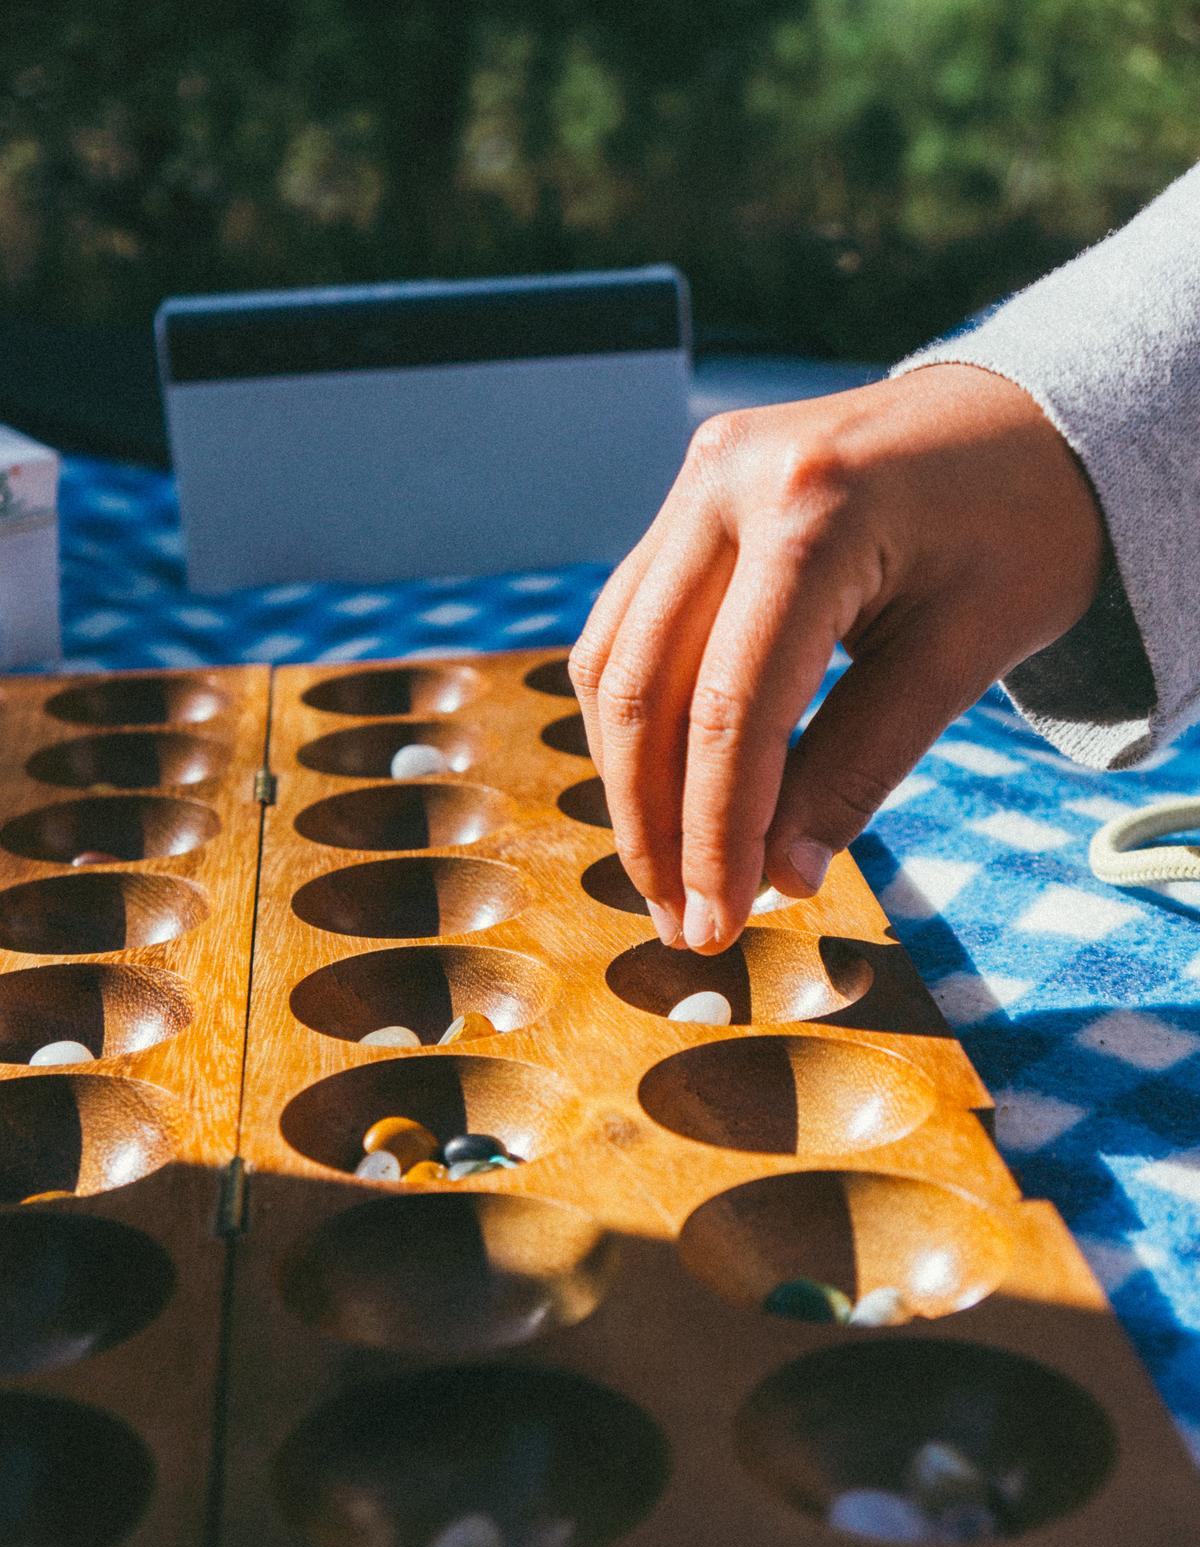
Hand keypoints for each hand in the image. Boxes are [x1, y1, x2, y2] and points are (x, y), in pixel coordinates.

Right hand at [569, 363, 1103, 951]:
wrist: (1028, 421)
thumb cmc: (1020, 533)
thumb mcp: (960, 656)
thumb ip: (859, 766)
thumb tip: (776, 878)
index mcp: (814, 510)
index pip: (729, 709)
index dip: (714, 834)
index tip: (720, 926)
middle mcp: (727, 480)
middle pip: (641, 687)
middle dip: (653, 825)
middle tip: (682, 924)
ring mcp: (697, 477)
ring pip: (611, 658)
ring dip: (628, 779)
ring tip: (668, 876)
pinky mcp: (689, 493)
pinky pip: (629, 621)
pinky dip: (636, 714)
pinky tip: (666, 788)